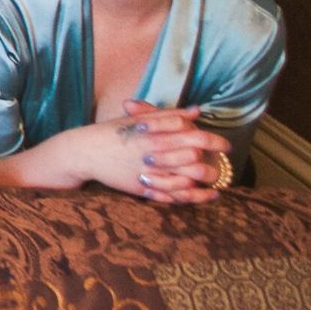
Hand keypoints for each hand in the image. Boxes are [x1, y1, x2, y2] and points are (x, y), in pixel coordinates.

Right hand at [87, 101, 231, 204]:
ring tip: (217, 179)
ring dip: (207, 180)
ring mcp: (149, 173)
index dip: (215, 141)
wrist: (85, 152)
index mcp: (156, 133)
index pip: (195, 136)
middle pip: (196, 158)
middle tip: (223, 162)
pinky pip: (175, 196)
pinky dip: (195, 197)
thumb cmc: (112, 132)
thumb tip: (196, 111)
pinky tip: (208, 195)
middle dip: (215, 162)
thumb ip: (169, 115)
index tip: (225, 145)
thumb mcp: (138, 119)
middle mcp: (155, 153)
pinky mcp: (144, 189)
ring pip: (189, 180)